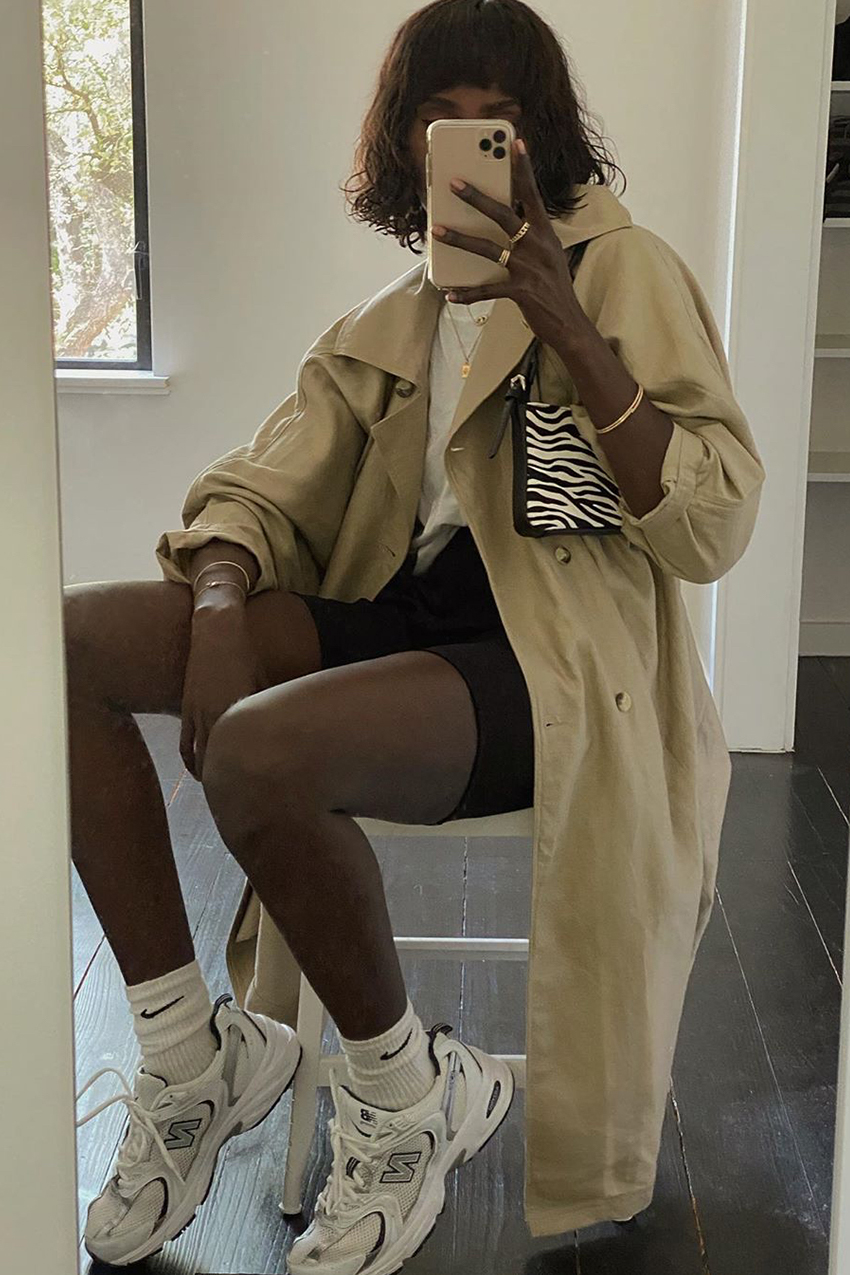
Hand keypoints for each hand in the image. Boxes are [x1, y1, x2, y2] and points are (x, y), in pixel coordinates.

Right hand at [180, 609, 267, 781]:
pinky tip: (200, 773)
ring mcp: (198, 714)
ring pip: (200, 758)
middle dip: (228, 783)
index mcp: (238, 712)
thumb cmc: (247, 656)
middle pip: (219, 762)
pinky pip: (185, 745)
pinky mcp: (186, 710)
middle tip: (241, 803)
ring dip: (210, 776)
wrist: (215, 631)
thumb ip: (268, 708)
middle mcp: (216, 716)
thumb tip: (281, 730)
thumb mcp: (263, 683)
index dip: (248, 776)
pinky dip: (191, 762)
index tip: (259, 793)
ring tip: (222, 793)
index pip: (242, 753)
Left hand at [430, 137, 584, 350]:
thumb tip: (505, 221)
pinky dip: (467, 293)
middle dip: (477, 198)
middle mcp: (537, 245)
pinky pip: (487, 289)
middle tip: (454, 183)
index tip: (516, 142)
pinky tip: (449, 293)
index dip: (523, 168)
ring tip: (437, 230)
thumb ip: (529, 237)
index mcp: (545, 232)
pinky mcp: (521, 291)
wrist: (569, 322)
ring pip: (487, 249)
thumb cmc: (554, 287)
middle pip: (503, 215)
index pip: (532, 194)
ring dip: (459, 239)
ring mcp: (528, 268)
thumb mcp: (548, 254)